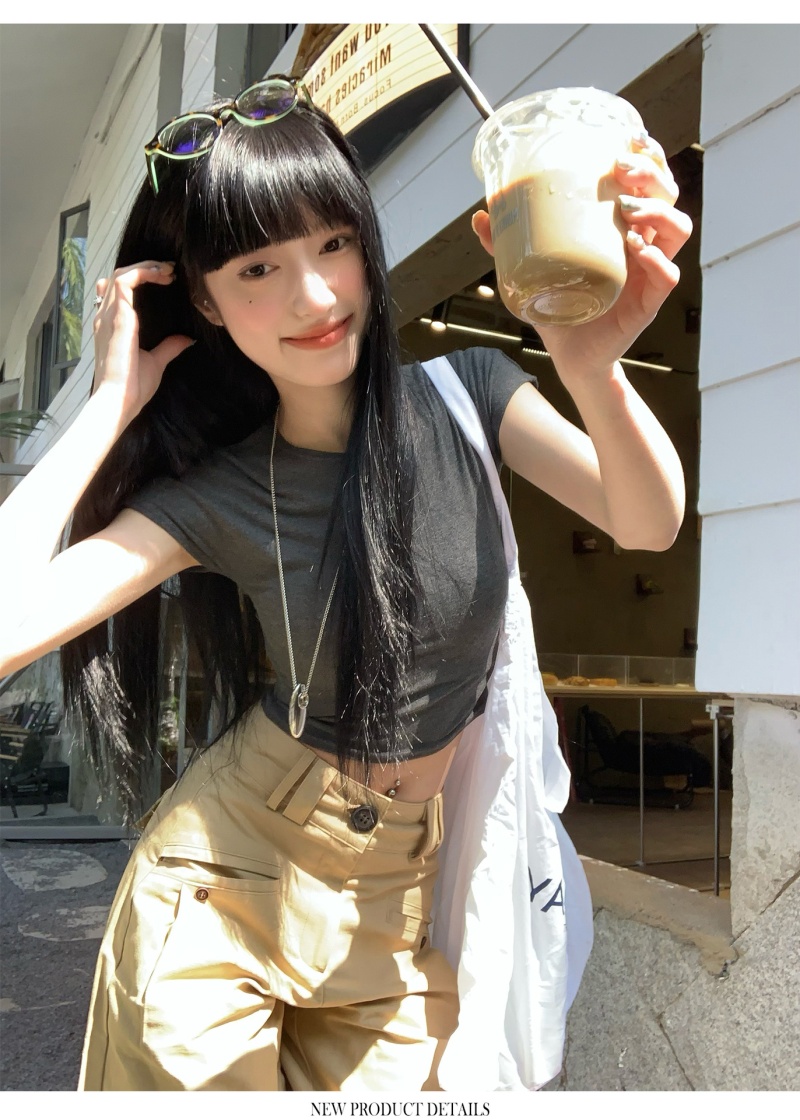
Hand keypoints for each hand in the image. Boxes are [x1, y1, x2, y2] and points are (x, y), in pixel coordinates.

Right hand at [92, 260, 193, 423]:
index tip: (164, 280)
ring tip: (167, 271)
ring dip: (145, 267)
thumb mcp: (156, 362)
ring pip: (119, 274)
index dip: (138, 279)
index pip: (117, 292)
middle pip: (118, 278)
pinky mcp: (116, 316)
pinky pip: (124, 281)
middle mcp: (107, 317)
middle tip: (169, 272)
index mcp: (113, 326)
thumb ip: (168, 347)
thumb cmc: (133, 386)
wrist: (120, 399)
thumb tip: (185, 339)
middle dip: (144, 269)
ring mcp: (108, 315)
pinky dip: (142, 272)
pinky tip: (161, 275)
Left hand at [471, 134, 692, 382]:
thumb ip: (507, 245)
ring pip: (677, 229)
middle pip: (667, 195)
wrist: (569, 357)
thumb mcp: (531, 271)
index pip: (648, 182)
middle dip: (651, 173)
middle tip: (621, 168)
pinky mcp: (648, 303)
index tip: (629, 138)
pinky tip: (635, 250)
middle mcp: (642, 244)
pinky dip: (656, 259)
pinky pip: (668, 275)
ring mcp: (649, 272)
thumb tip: (480, 216)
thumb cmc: (559, 307)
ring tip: (627, 209)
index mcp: (621, 227)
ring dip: (657, 211)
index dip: (648, 156)